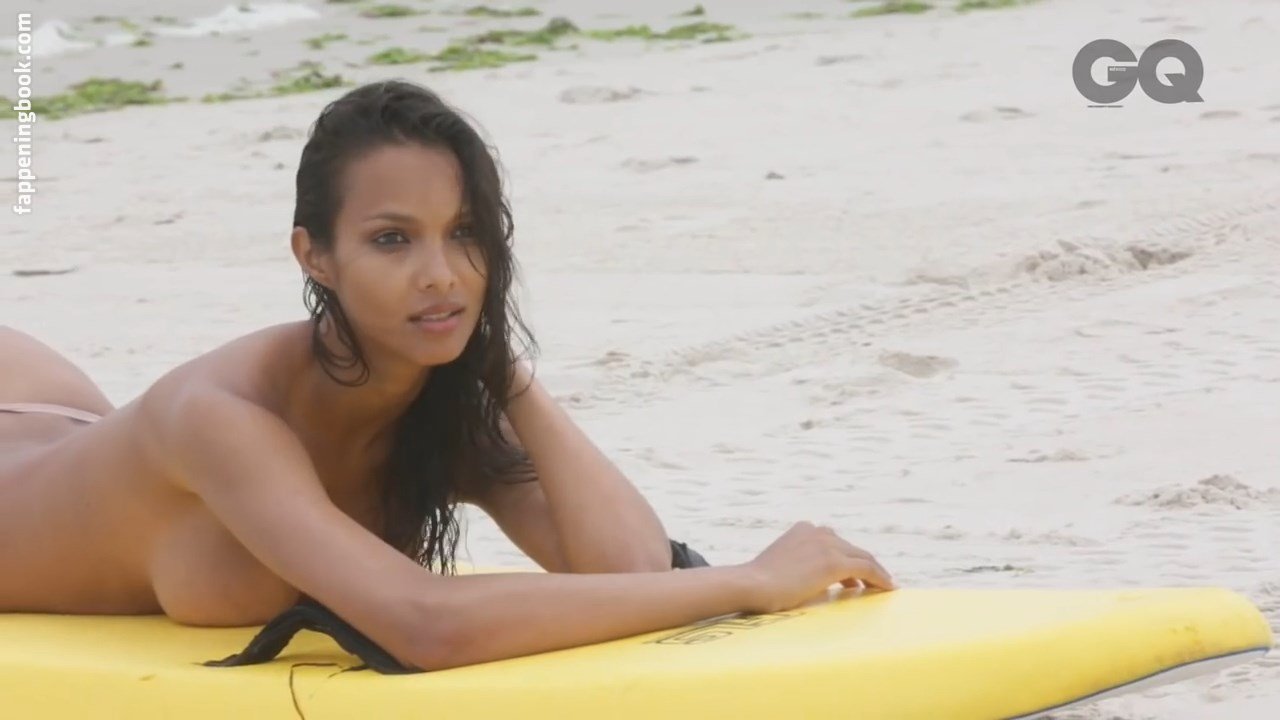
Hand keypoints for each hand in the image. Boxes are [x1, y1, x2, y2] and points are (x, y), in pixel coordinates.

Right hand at [738, 521, 895, 613]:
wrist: (753, 584)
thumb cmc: (759, 583)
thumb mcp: (781, 563)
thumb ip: (798, 562)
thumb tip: (811, 578)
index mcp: (804, 529)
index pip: (835, 543)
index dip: (849, 557)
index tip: (856, 573)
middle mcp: (818, 531)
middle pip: (852, 549)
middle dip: (866, 564)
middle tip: (876, 581)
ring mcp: (827, 546)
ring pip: (863, 557)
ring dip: (876, 572)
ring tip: (883, 586)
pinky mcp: (834, 563)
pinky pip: (867, 569)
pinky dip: (880, 578)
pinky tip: (888, 589)